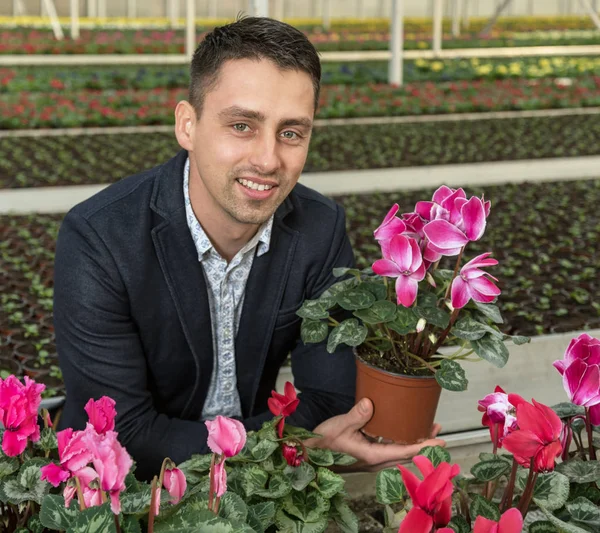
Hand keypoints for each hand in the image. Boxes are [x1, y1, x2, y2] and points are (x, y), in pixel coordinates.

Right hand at [303, 398, 444, 471]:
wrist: (311, 454)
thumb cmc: (324, 442)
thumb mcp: (339, 425)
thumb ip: (356, 415)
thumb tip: (370, 403)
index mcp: (372, 456)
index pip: (404, 452)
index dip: (423, 447)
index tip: (439, 442)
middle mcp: (376, 461)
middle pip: (406, 456)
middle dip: (423, 445)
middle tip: (438, 432)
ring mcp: (372, 460)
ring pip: (400, 454)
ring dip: (414, 444)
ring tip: (427, 430)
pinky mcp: (368, 455)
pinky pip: (392, 451)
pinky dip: (403, 444)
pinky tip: (403, 433)